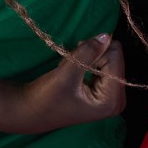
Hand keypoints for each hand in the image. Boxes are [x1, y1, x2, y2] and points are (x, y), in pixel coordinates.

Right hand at [9, 35, 126, 132]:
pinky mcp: (105, 90)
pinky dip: (87, 62)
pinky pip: (104, 63)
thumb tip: (106, 36)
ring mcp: (112, 96)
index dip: (95, 52)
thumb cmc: (46, 98)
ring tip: (70, 72)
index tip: (75, 60)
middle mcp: (117, 100)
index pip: (116, 58)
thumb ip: (88, 54)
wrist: (30, 111)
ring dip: (88, 58)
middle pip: (115, 57)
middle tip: (72, 66)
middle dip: (92, 56)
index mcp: (112, 101)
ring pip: (108, 57)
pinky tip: (73, 73)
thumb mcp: (66, 74)